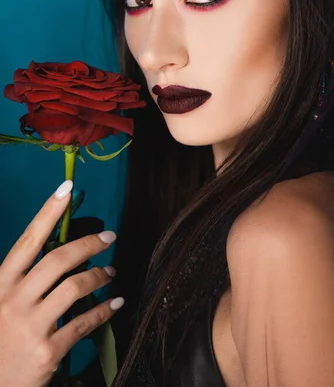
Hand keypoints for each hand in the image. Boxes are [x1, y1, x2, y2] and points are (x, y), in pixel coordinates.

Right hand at [0, 180, 122, 386]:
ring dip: (100, 275)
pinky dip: (104, 311)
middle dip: (89, 243)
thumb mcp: (2, 302)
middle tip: (109, 237)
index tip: (66, 189)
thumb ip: (25, 279)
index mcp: (1, 283)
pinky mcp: (47, 351)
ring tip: (110, 272)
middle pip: (59, 259)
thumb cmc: (1, 339)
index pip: (28, 239)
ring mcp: (30, 325)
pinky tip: (115, 304)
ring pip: (75, 287)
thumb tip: (59, 250)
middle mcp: (14, 300)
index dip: (48, 212)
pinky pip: (85, 322)